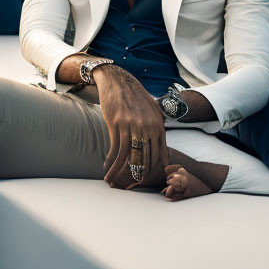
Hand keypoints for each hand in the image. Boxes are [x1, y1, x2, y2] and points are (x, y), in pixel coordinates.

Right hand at [95, 64, 169, 188]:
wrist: (118, 81)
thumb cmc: (136, 97)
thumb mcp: (153, 111)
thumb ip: (158, 129)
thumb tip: (162, 150)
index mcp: (158, 125)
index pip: (159, 154)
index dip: (153, 170)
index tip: (147, 181)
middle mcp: (146, 127)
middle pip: (144, 158)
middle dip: (138, 175)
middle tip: (130, 187)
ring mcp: (131, 126)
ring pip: (127, 156)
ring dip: (119, 172)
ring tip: (112, 181)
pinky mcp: (116, 124)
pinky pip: (115, 148)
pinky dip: (110, 160)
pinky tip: (107, 166)